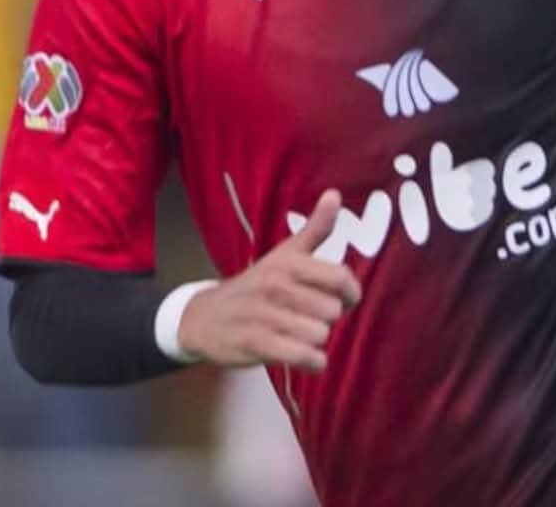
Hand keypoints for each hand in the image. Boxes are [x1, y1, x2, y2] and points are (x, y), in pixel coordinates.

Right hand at [177, 189, 360, 371]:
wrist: (204, 316)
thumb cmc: (255, 285)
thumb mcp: (284, 254)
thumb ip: (315, 228)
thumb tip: (335, 194)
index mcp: (287, 261)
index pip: (341, 278)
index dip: (350, 294)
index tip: (342, 300)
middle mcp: (276, 284)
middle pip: (332, 311)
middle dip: (325, 320)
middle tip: (306, 317)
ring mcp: (264, 314)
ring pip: (320, 335)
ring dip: (315, 342)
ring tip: (297, 334)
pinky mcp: (256, 342)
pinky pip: (304, 357)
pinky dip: (311, 362)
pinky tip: (303, 357)